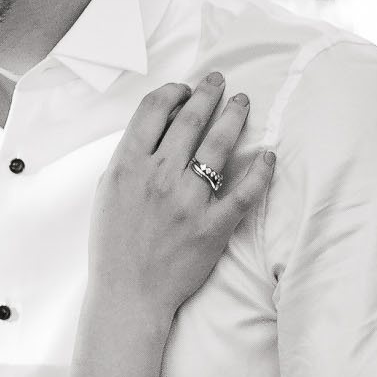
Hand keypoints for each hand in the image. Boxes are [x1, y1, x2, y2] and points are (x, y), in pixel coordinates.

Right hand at [91, 73, 273, 319]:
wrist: (128, 294)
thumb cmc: (114, 244)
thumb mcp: (108, 192)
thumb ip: (130, 158)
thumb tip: (156, 126)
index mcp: (128, 165)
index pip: (153, 110)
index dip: (173, 92)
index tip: (185, 90)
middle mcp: (158, 177)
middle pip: (190, 119)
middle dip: (208, 93)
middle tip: (220, 81)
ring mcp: (187, 202)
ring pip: (219, 146)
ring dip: (233, 117)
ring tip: (243, 103)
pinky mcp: (212, 227)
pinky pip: (244, 193)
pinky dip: (260, 171)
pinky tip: (268, 156)